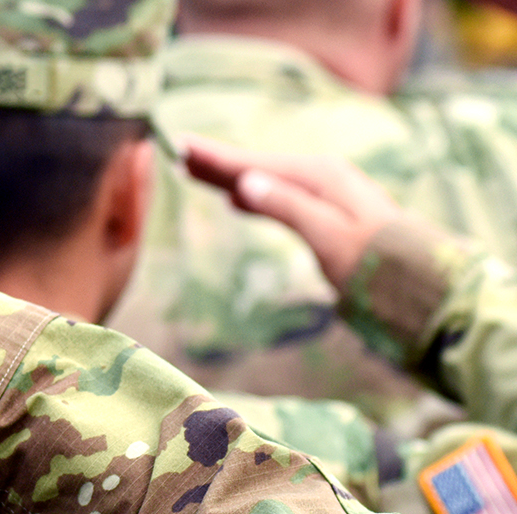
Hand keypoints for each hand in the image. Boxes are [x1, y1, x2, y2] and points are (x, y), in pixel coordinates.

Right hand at [183, 135, 401, 289]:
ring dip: (231, 177)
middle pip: (257, 167)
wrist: (419, 281)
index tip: (182, 147)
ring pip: (265, 180)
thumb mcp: (327, 234)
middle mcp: (319, 178)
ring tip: (197, 172)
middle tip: (180, 153)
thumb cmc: (374, 261)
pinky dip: (252, 194)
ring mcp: (323, 195)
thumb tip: (244, 182)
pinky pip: (277, 196)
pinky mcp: (325, 214)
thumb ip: (286, 206)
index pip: (254, 165)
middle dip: (218, 162)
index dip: (216, 159)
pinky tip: (237, 198)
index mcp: (316, 177)